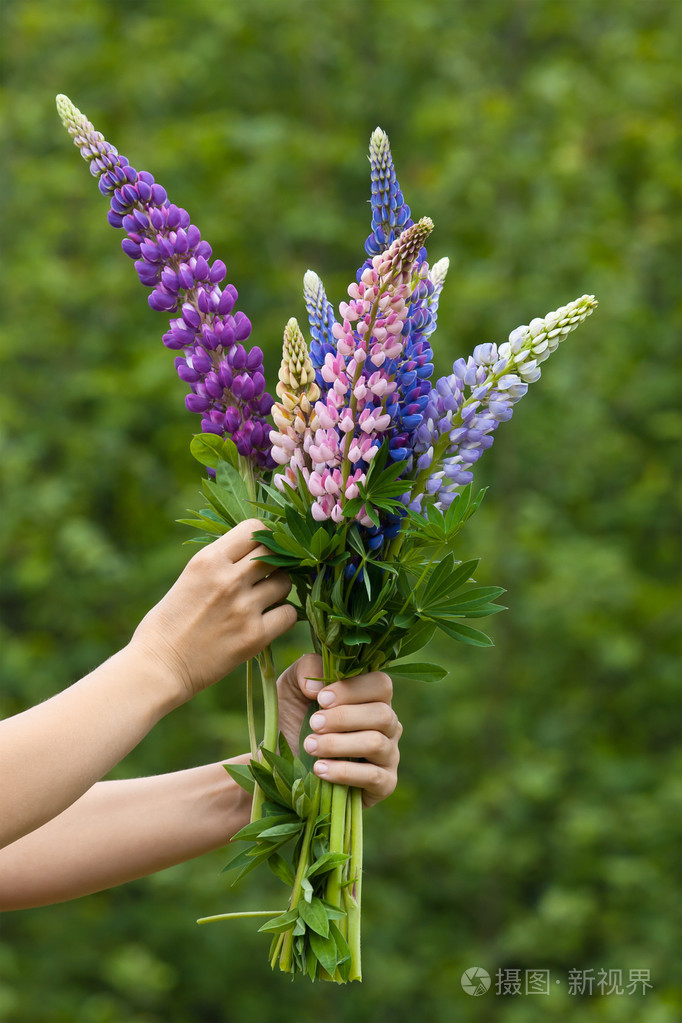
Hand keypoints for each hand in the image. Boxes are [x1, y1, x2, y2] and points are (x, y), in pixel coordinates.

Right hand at [128, 519, 296, 703]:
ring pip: (285, 582)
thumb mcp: (189, 578)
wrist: (159, 667)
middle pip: (275, 553)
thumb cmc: (168, 623)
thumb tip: (253, 551)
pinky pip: (289, 614)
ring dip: (279, 588)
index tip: (260, 549)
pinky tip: (269, 620)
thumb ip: (220, 563)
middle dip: (275, 561)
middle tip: (267, 574)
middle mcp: (229, 579)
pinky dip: (283, 616)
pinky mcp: (255, 636)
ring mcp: (244, 608)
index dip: (262, 537)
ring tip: (264, 599)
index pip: (254, 528)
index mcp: (208, 560)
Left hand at [276, 654, 401, 807]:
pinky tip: (319, 769)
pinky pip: (374, 776)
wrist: (284, 764)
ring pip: (376, 743)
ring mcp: (389, 754)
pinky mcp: (385, 783)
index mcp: (372, 697)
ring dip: (339, 744)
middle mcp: (387, 724)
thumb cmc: (295, 719)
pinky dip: (344, 772)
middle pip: (382, 714)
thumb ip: (307, 669)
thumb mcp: (293, 687)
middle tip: (313, 724)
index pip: (381, 684)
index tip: (321, 699)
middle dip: (344, 718)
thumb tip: (319, 686)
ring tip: (310, 746)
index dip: (353, 689)